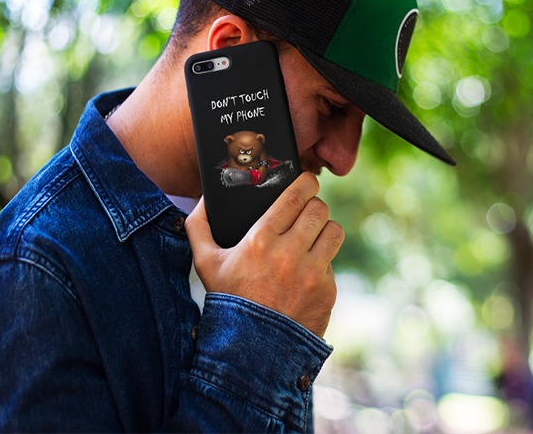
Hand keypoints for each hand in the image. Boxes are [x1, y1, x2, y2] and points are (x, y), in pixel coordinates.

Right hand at [185, 173, 342, 337]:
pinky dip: (322, 264)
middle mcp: (290, 254)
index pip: (297, 196)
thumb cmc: (228, 301)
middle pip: (319, 209)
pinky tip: (306, 272)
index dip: (306, 183)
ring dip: (324, 230)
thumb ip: (198, 227)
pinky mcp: (327, 291)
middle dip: (314, 206)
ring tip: (313, 236)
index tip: (307, 182)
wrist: (251, 350)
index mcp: (261, 240)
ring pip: (334, 231)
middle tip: (307, 211)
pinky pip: (332, 263)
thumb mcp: (205, 264)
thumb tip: (204, 200)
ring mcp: (312, 273)